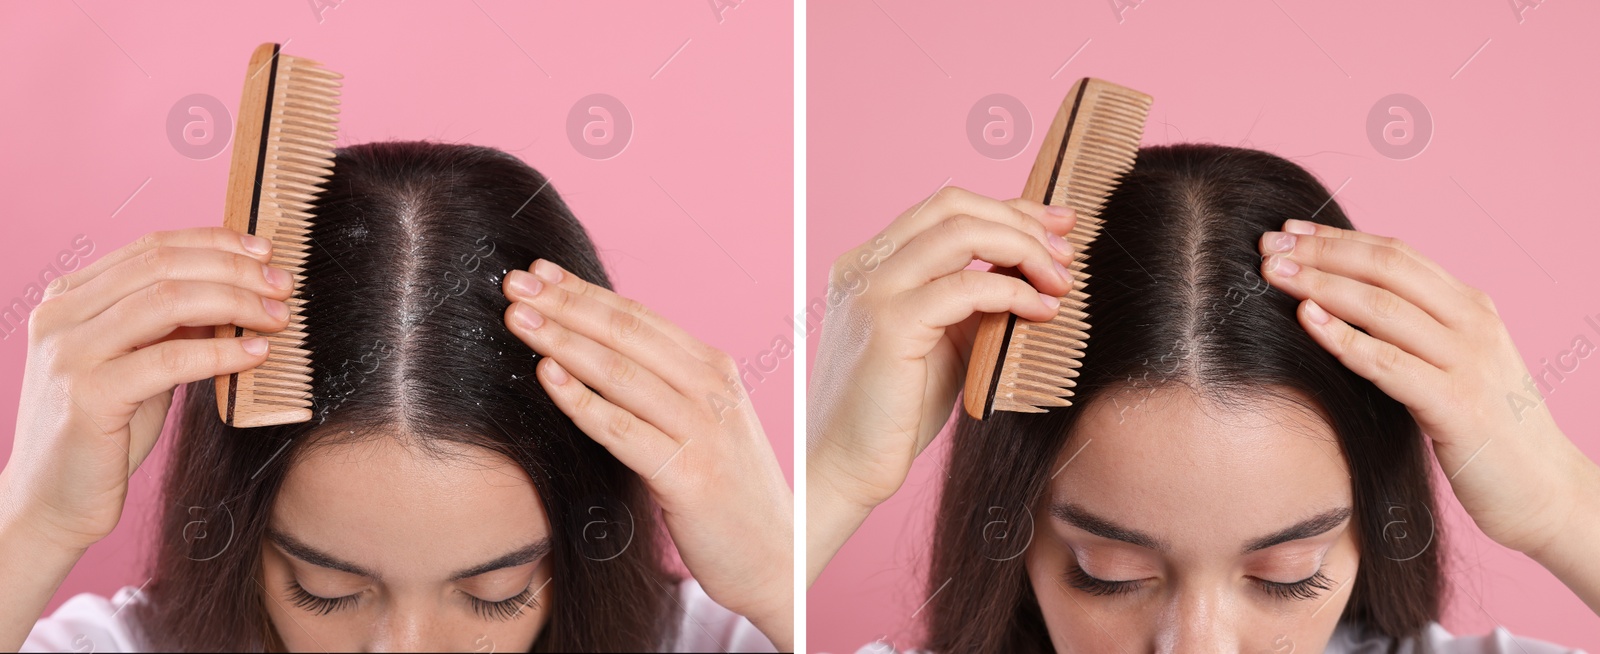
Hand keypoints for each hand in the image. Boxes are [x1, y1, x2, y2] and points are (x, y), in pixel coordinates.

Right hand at [1, 228, 292, 551]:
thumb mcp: (142, 363)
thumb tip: (240, 292)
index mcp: (69, 296)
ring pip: (167, 300)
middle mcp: (60, 314)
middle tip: (284, 286)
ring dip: (236, 303)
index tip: (265, 251)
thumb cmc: (105, 432)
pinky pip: (170, 359)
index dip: (216, 242)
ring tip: (278, 318)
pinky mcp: (86, 395)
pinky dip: (221, 352)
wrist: (53, 501)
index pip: (153, 246)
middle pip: (164, 266)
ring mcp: (68, 352)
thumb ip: (176, 326)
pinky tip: (256, 356)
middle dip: (235, 270)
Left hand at [501, 259, 793, 649]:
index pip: (640, 318)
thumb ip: (663, 386)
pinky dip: (582, 401)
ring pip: (621, 374)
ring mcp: (704, 432)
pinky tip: (547, 377)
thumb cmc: (726, 491)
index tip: (539, 273)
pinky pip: (624, 431)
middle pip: (627, 333)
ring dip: (564, 342)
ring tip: (518, 321)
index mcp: (715, 370)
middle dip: (565, 304)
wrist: (778, 557)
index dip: (585, 291)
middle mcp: (712, 391)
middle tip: (513, 284)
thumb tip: (594, 350)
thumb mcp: (704, 423)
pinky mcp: (689, 477)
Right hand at [806, 186, 1077, 583]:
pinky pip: (967, 287)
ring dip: (1024, 250)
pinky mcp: (889, 325)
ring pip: (962, 232)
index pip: (945, 210)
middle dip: (1021, 220)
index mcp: (870, 264)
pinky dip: (1013, 292)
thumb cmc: (894, 413)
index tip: (1059, 226)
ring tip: (1061, 282)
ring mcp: (872, 290)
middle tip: (1067, 253)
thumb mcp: (942, 341)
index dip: (1009, 209)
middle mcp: (864, 266)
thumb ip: (972, 302)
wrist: (844, 466)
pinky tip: (1041, 312)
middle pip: (954, 205)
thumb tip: (1032, 270)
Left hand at [1257, 219, 1599, 561]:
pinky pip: (1390, 364)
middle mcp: (1473, 324)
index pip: (1396, 255)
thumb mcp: (1453, 365)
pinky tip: (1307, 320)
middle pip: (1385, 269)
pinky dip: (1345, 339)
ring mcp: (1468, 363)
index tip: (1287, 230)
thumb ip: (1414, 333)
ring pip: (1383, 307)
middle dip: (1321, 252)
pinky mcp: (1457, 406)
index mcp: (1471, 307)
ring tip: (1272, 274)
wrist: (1545, 491)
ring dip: (1321, 285)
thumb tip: (1345, 305)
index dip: (1338, 238)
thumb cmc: (1486, 431)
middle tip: (1266, 245)